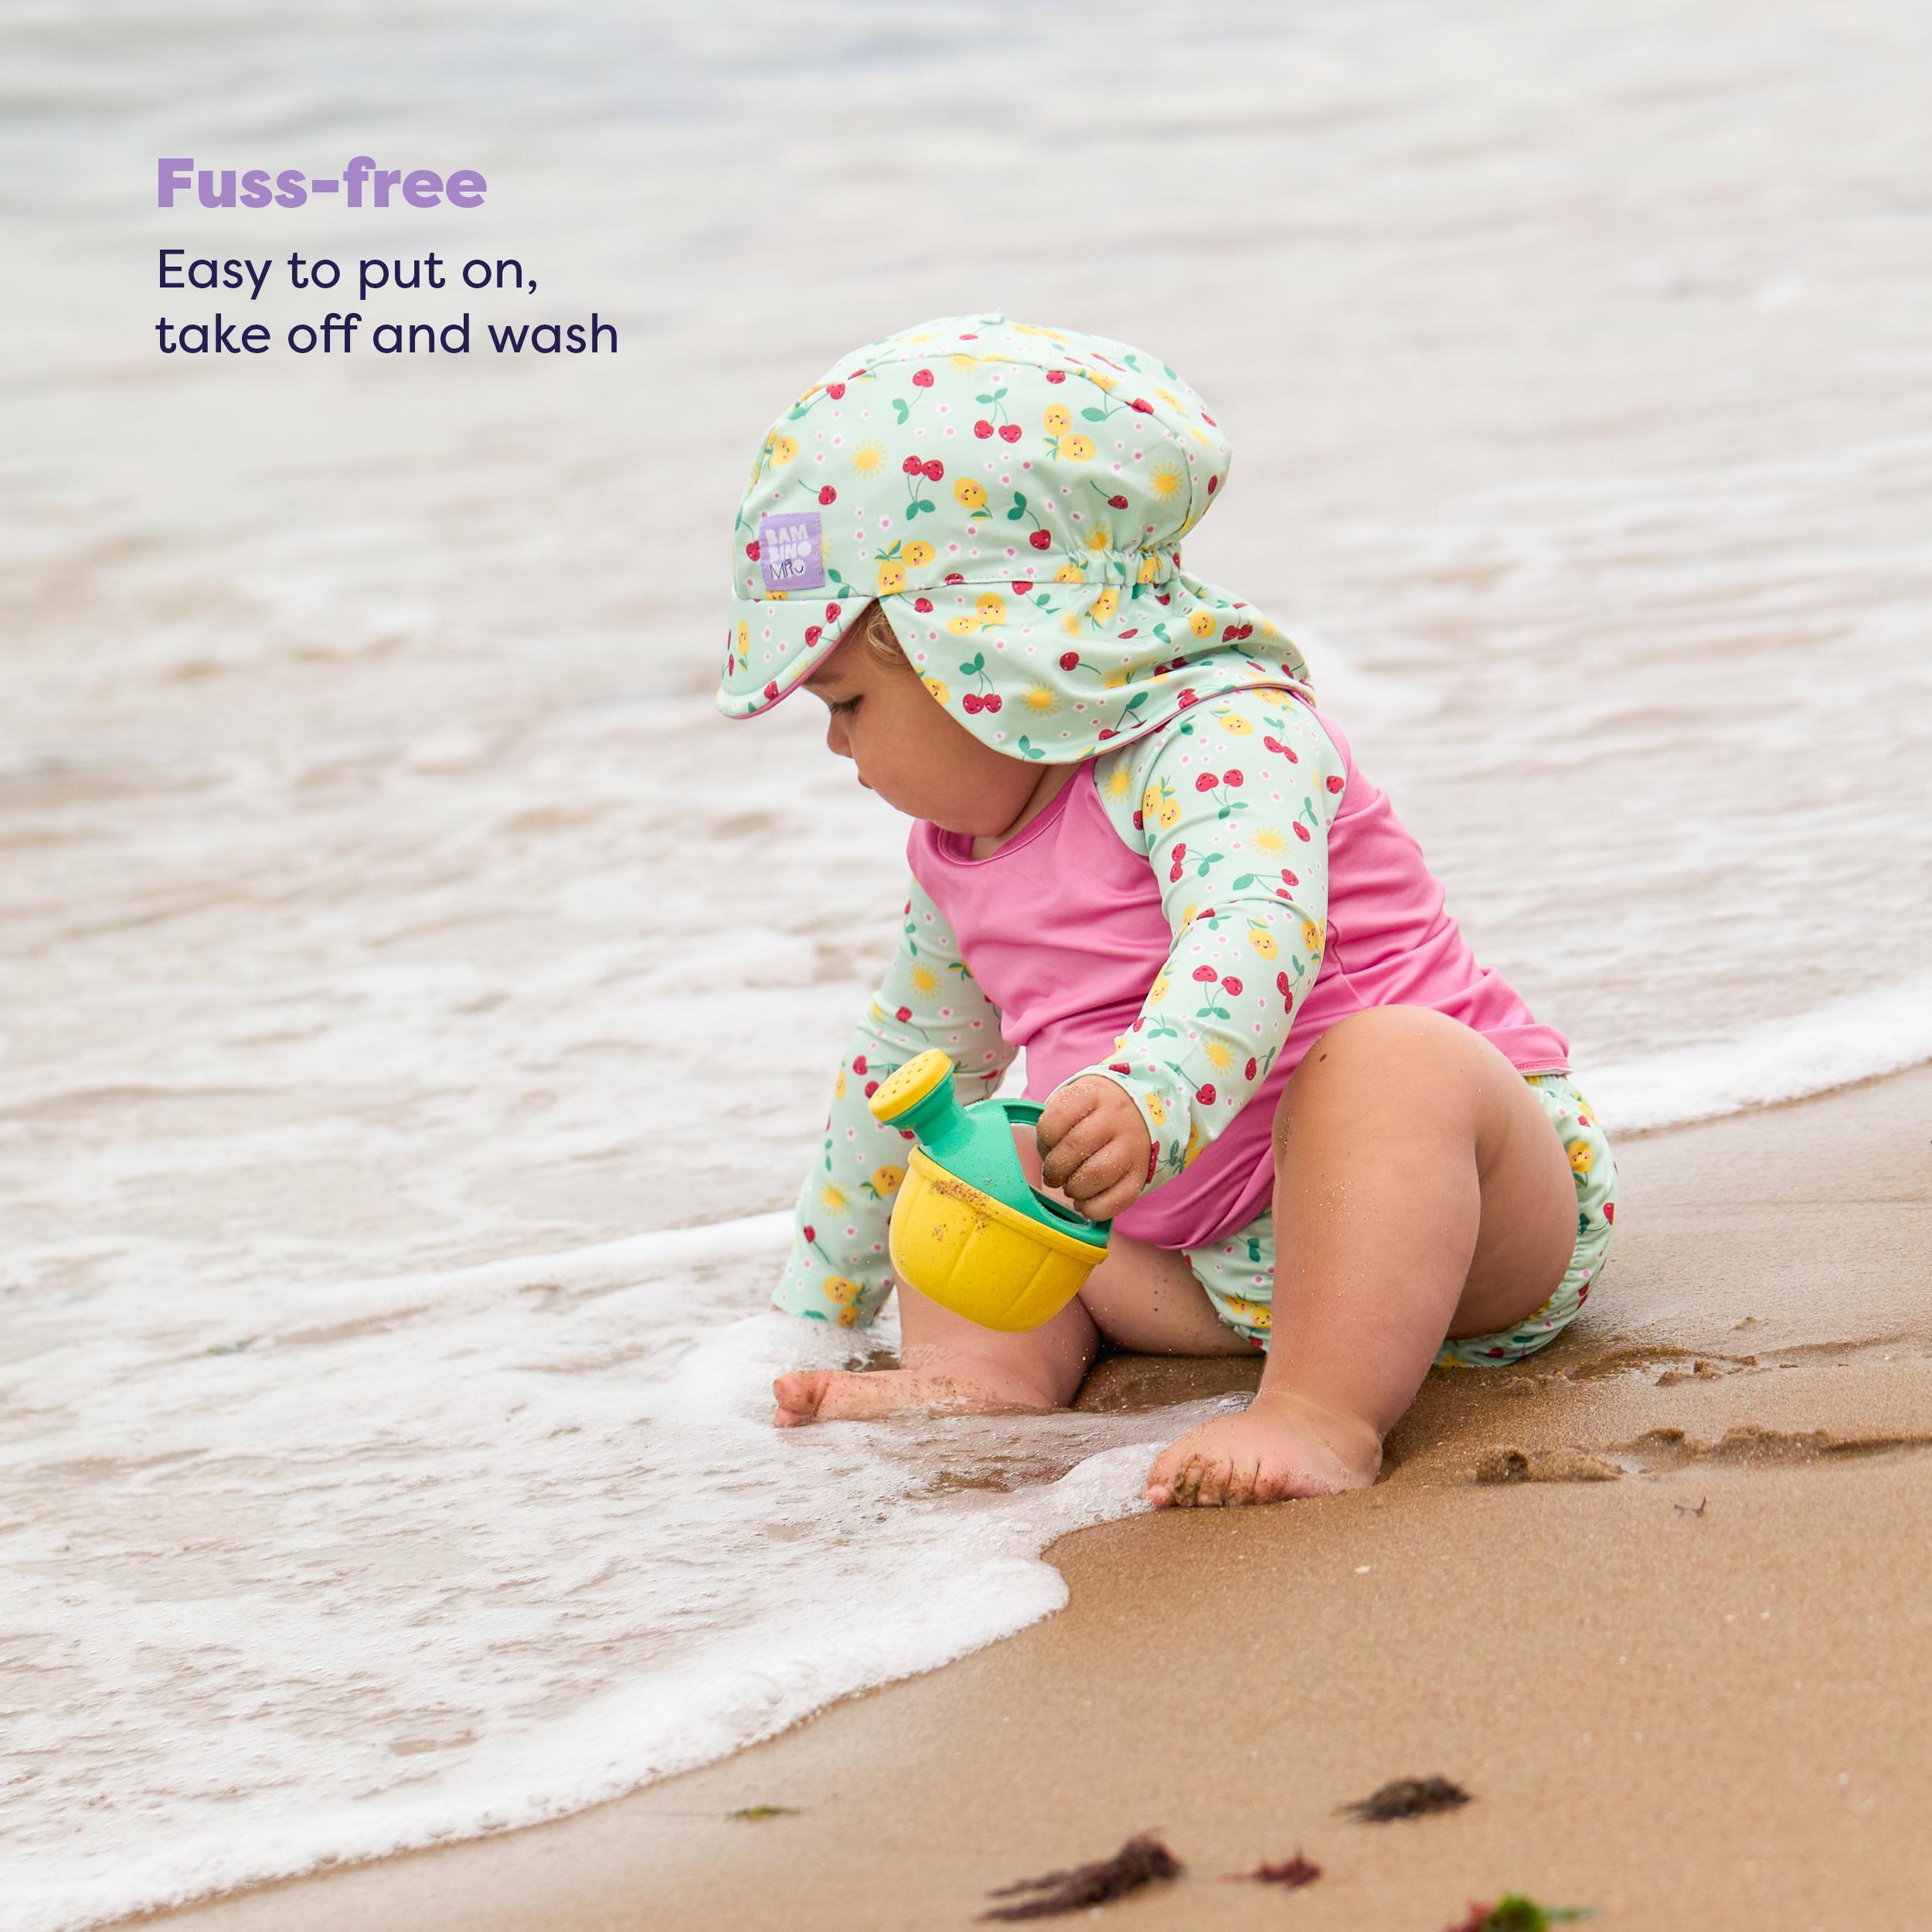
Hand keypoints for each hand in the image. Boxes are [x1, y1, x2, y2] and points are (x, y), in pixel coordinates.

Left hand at [1035, 1076, 1152, 1221]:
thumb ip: (1055, 1124)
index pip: (1058, 1117)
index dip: (1044, 1138)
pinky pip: (1119, 1199)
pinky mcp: (1142, 1174)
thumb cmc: (1096, 1112)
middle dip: (1055, 1169)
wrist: (1141, 1111)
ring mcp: (1132, 1146)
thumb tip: (1045, 1162)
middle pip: (1076, 1146)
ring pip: (1097, 1174)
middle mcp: (1116, 1118)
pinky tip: (1084, 1203)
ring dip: (1074, 1188)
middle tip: (1053, 1175)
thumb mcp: (1076, 1101)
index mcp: (1094, 1095)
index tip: (1047, 1144)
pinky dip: (1094, 1208)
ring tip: (1070, 1187)